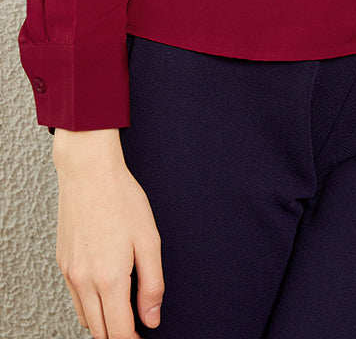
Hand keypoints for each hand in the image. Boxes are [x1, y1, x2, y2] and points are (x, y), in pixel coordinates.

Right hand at [53, 130, 163, 337]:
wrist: (88, 173)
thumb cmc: (122, 200)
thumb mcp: (149, 240)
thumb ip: (152, 284)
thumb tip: (151, 318)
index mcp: (109, 278)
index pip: (117, 332)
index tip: (143, 337)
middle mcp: (84, 281)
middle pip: (99, 330)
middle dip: (118, 334)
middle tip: (136, 326)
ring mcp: (70, 274)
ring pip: (85, 318)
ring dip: (103, 322)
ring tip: (123, 311)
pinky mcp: (63, 264)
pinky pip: (75, 299)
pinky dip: (90, 305)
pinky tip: (105, 292)